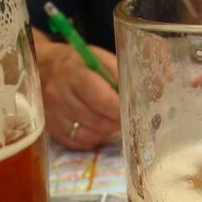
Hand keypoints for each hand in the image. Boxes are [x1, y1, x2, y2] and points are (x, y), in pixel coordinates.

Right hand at [33, 30, 119, 149]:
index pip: (101, 98)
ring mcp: (53, 115)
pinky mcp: (51, 130)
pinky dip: (93, 138)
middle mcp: (59, 95)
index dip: (120, 108)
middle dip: (116, 121)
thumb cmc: (78, 63)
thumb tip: (157, 88)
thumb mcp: (99, 58)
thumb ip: (123, 73)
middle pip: (97, 121)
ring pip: (89, 135)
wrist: (43, 69)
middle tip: (122, 115)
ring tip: (109, 119)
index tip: (130, 108)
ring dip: (106, 131)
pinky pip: (79, 143)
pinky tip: (96, 127)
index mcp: (73, 73)